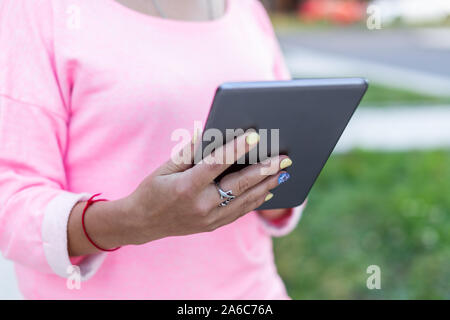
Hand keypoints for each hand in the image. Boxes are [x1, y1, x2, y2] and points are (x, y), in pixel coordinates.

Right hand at [68, 131, 291, 255]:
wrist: (142, 223)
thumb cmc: (152, 189)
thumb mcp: (165, 167)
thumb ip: (189, 151)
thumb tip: (208, 131)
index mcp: (186, 188)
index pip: (216, 164)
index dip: (236, 149)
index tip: (255, 136)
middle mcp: (201, 206)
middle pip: (239, 185)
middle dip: (264, 170)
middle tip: (284, 157)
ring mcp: (209, 219)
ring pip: (245, 201)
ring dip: (266, 185)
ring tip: (283, 171)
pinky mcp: (213, 226)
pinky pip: (240, 212)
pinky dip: (256, 200)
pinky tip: (268, 189)